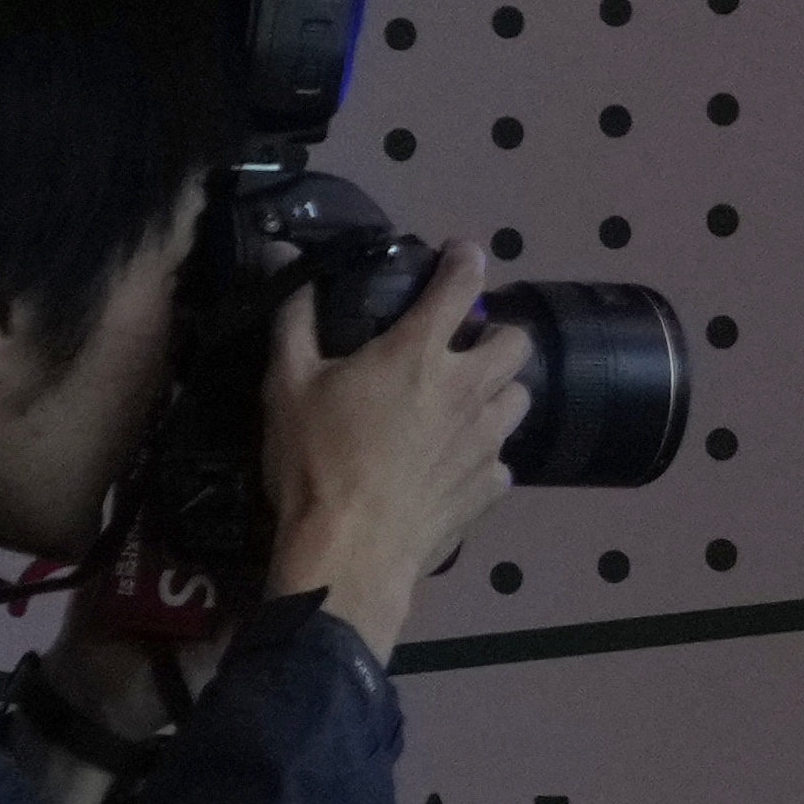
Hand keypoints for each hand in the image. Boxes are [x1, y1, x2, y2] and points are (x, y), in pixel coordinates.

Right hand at [263, 242, 529, 655]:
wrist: (351, 550)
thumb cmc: (314, 461)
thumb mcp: (286, 384)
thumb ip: (293, 317)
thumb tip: (283, 255)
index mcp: (419, 354)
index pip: (462, 286)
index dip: (467, 261)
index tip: (465, 253)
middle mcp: (468, 389)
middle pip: (517, 343)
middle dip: (497, 336)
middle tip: (464, 346)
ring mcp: (489, 439)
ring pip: (520, 397)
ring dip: (497, 392)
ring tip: (462, 403)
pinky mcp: (493, 485)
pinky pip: (502, 458)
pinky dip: (483, 454)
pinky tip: (452, 463)